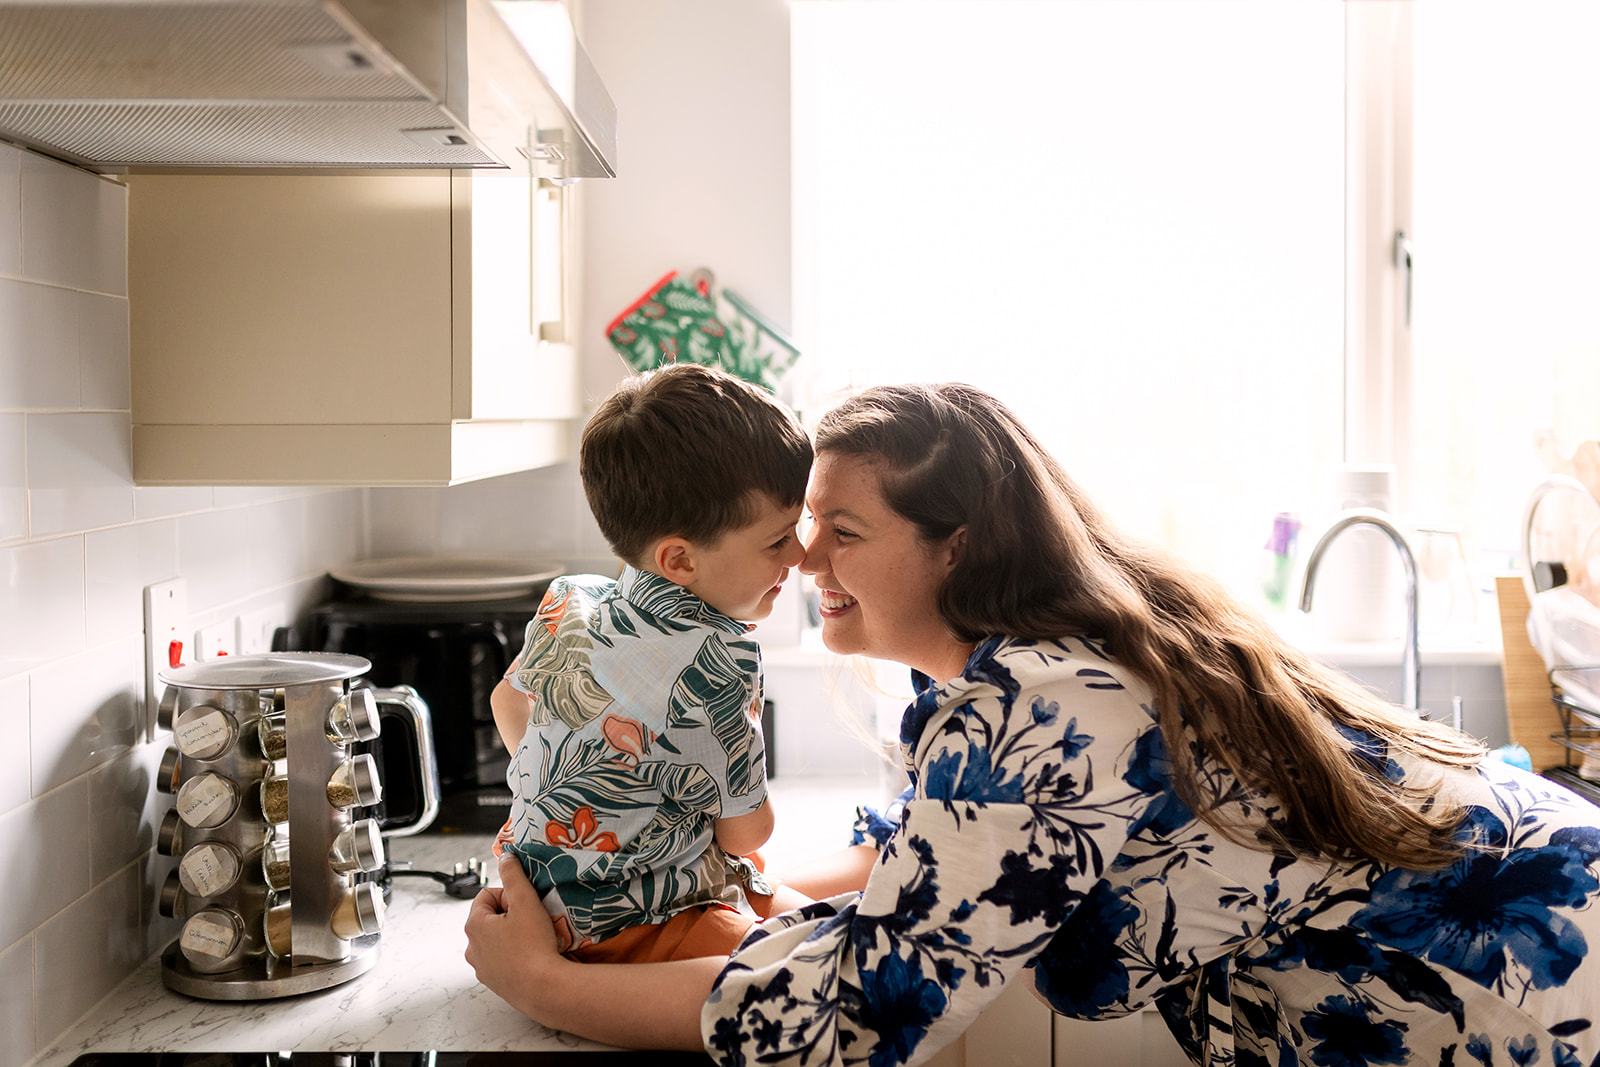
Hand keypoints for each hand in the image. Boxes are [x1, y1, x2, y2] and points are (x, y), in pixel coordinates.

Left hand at [464, 852, 559, 1016]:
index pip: (488, 895)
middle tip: (531, 923)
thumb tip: (505, 856)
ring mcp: (481, 967)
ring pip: (496, 939)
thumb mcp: (525, 901)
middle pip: (491, 917)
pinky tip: (530, 957)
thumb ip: (513, 875)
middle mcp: (471, 947)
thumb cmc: (534, 945)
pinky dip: (513, 955)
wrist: (544, 988)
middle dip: (510, 916)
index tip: (525, 907)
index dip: (510, 896)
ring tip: (533, 940)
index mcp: (474, 925)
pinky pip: (501, 959)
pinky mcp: (493, 982)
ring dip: (512, 935)